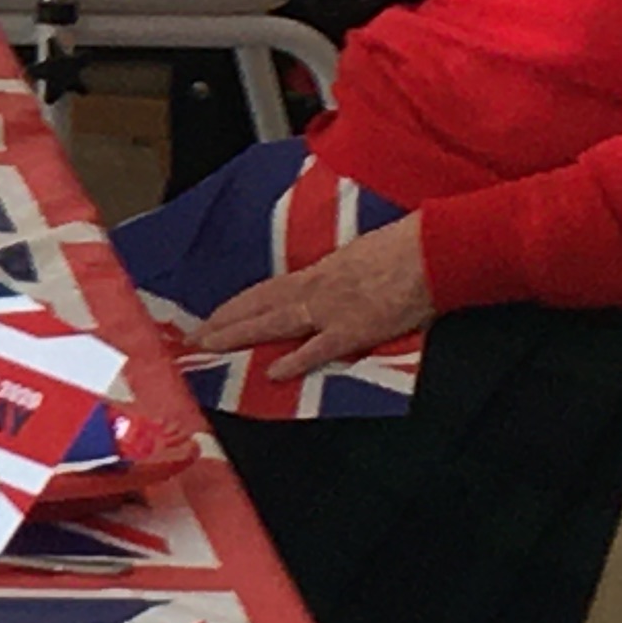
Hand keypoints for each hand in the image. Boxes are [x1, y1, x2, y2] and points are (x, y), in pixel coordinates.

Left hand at [195, 212, 432, 378]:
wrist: (429, 251)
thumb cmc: (400, 248)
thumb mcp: (355, 258)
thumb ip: (333, 277)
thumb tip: (320, 289)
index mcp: (316, 273)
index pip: (264, 291)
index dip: (235, 306)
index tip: (210, 317)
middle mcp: (314, 290)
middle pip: (258, 307)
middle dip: (223, 323)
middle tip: (191, 339)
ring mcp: (331, 310)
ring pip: (273, 324)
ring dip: (238, 336)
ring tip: (209, 349)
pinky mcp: (354, 329)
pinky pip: (319, 349)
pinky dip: (295, 361)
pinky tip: (272, 374)